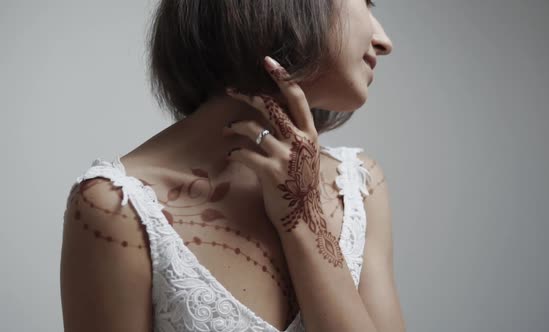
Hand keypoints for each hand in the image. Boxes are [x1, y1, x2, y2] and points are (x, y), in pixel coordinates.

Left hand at [223, 56, 343, 266]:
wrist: (303, 218)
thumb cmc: (301, 186)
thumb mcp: (307, 156)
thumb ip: (296, 135)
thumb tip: (277, 116)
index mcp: (310, 134)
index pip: (297, 97)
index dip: (282, 77)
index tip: (268, 61)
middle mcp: (300, 141)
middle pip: (271, 105)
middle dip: (248, 94)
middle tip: (232, 90)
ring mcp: (285, 156)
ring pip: (253, 127)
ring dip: (234, 125)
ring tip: (226, 130)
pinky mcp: (270, 172)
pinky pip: (244, 152)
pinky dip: (234, 150)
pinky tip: (231, 153)